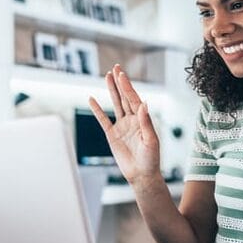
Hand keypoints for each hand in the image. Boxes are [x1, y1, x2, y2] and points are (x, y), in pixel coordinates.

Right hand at [88, 65, 160, 184]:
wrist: (142, 175)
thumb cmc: (151, 159)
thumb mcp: (151, 140)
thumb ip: (146, 122)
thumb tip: (144, 104)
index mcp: (142, 119)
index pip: (134, 99)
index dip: (127, 87)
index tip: (121, 75)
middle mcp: (132, 120)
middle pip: (125, 97)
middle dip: (120, 83)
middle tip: (116, 67)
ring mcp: (122, 126)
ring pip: (115, 104)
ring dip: (111, 90)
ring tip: (107, 76)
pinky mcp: (112, 135)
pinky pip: (103, 119)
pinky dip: (97, 110)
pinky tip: (91, 99)